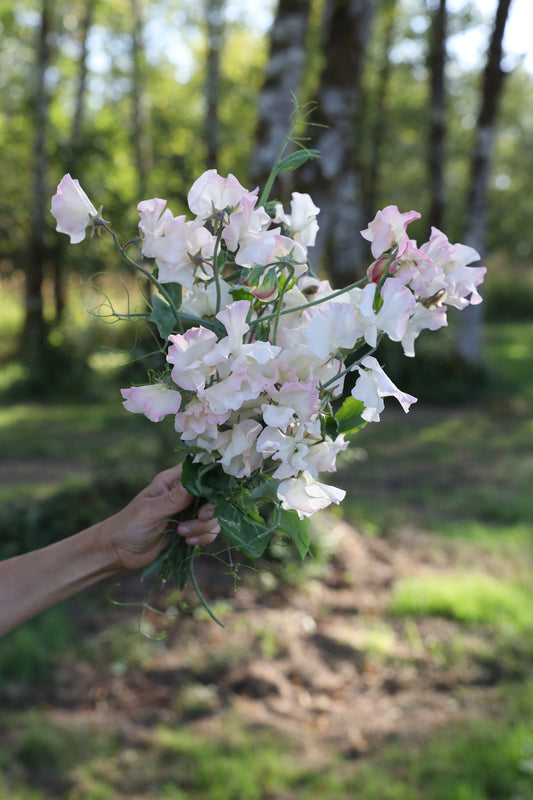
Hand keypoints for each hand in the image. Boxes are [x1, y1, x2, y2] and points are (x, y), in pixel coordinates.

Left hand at [100, 465, 219, 571]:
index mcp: (172, 481)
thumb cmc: (129, 525)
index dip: (210, 477)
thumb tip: (192, 485)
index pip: (198, 469)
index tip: (211, 492)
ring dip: (203, 526)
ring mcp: (188, 512)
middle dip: (210, 508)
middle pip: (212, 494)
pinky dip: (202, 537)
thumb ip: (173, 499)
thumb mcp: (150, 511)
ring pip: (212, 515)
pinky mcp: (190, 529)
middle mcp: (183, 494)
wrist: (120, 552)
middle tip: (199, 517)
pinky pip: (208, 530)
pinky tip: (187, 542)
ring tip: (182, 533)